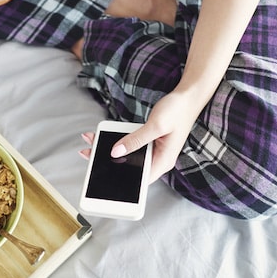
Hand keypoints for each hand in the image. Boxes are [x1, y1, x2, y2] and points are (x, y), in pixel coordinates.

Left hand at [79, 90, 202, 182]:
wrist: (188, 96)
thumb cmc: (178, 110)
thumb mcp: (156, 125)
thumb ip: (136, 140)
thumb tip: (116, 151)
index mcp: (163, 161)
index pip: (140, 180)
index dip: (121, 181)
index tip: (101, 177)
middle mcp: (158, 159)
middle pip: (130, 167)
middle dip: (109, 161)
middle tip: (88, 154)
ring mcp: (154, 150)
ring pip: (128, 155)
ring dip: (110, 149)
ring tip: (91, 143)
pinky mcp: (149, 142)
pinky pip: (131, 144)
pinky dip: (118, 140)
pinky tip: (104, 136)